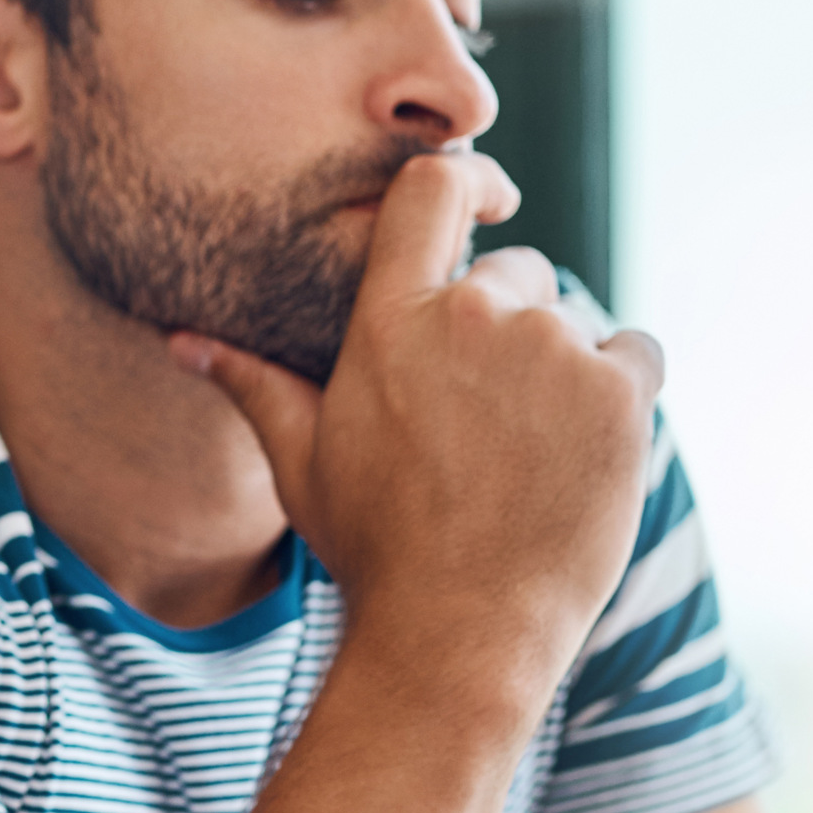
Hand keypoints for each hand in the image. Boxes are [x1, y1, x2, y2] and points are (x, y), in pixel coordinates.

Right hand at [165, 150, 661, 679]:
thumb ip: (253, 385)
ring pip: (574, 324)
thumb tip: (179, 340)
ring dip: (562, 374)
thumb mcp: (302, 464)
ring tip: (525, 459)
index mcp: (389, 323)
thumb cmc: (375, 551)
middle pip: (514, 274)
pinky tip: (575, 460)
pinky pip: (633, 357)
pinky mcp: (617, 389)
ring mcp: (550, 350)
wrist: (459, 634)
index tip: (480, 194)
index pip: (431, 190)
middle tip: (485, 425)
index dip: (463, 178)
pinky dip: (617, 398)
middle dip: (508, 331)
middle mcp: (473, 317)